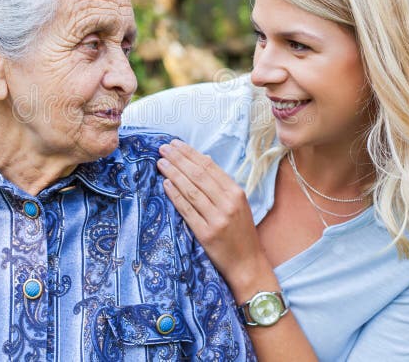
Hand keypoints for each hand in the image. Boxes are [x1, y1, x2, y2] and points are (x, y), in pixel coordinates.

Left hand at [157, 140, 270, 294]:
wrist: (248, 264)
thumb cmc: (241, 232)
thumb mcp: (238, 204)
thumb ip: (220, 184)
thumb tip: (202, 159)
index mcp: (236, 193)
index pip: (209, 167)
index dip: (190, 154)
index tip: (176, 144)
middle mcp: (228, 203)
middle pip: (198, 175)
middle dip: (179, 159)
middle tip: (163, 148)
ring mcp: (217, 219)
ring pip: (191, 190)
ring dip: (173, 174)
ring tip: (161, 162)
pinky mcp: (206, 234)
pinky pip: (187, 210)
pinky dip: (175, 195)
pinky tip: (165, 184)